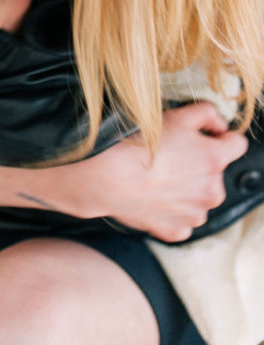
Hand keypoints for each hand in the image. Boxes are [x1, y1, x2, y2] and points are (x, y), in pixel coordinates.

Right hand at [82, 102, 247, 241]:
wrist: (107, 178)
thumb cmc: (138, 145)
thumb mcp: (176, 115)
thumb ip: (207, 113)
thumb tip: (218, 124)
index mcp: (215, 160)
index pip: (237, 144)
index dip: (219, 136)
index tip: (203, 136)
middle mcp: (212, 191)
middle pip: (216, 173)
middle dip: (199, 164)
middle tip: (170, 156)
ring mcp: (195, 214)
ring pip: (199, 197)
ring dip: (186, 189)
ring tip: (159, 177)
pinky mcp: (176, 230)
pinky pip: (182, 219)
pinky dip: (172, 210)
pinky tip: (154, 196)